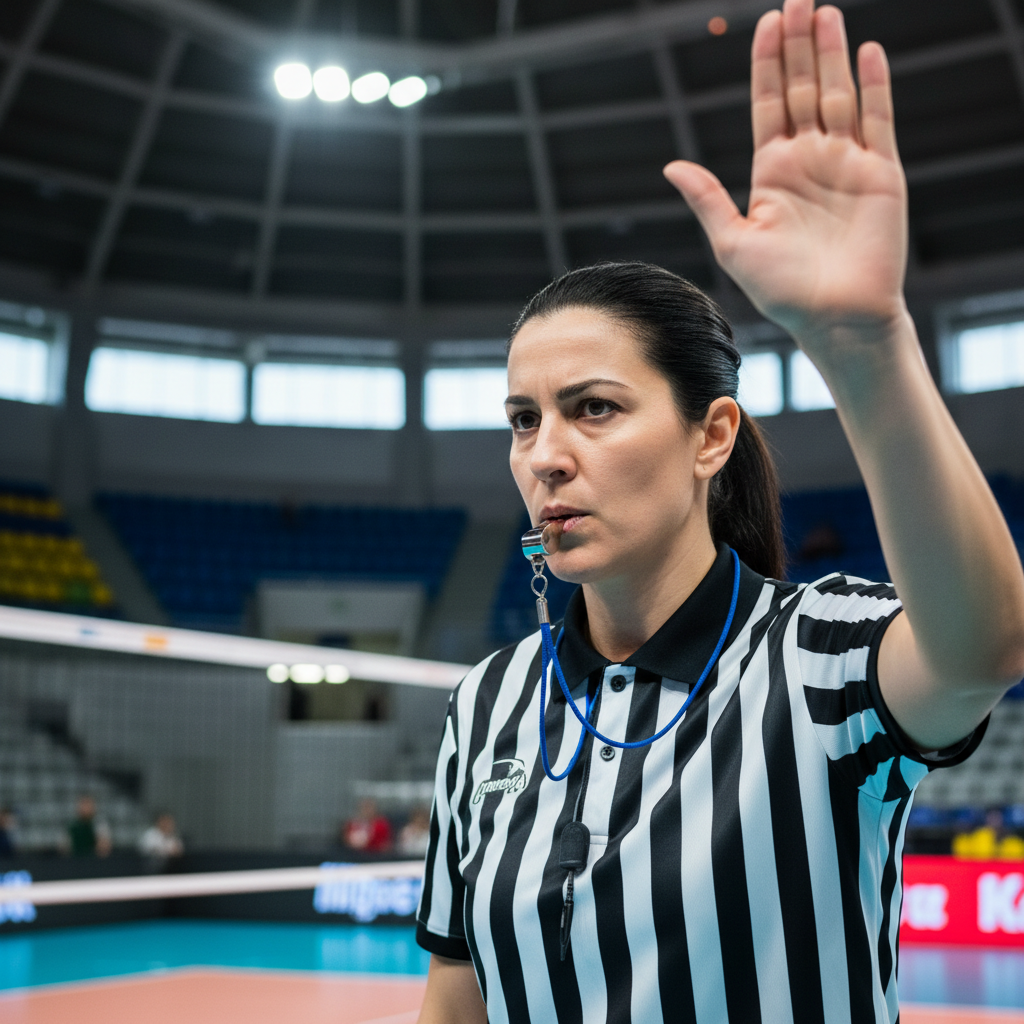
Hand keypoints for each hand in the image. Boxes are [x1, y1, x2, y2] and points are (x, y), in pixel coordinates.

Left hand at [664, 0, 907, 357]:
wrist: (834, 316)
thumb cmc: (781, 290)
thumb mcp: (733, 243)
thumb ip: (707, 199)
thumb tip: (671, 164)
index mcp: (773, 173)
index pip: (769, 104)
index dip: (768, 63)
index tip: (767, 23)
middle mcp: (810, 160)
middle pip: (802, 88)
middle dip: (799, 45)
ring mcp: (847, 163)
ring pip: (838, 94)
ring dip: (832, 53)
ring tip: (825, 11)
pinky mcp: (881, 173)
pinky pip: (878, 120)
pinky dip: (874, 85)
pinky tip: (866, 51)